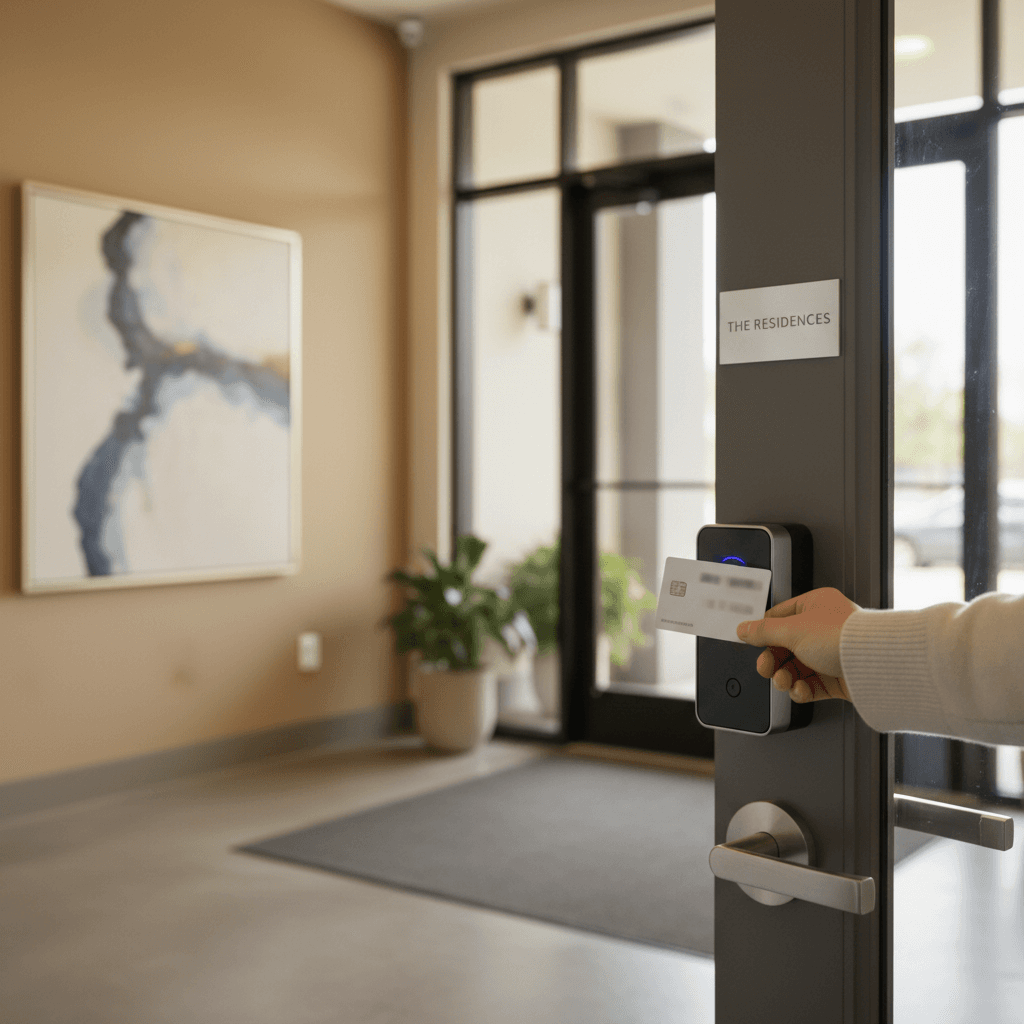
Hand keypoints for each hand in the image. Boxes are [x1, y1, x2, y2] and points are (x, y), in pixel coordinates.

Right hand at [735, 587, 858, 703]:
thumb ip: (763, 631)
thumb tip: (743, 629)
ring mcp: (831, 654)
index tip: (751, 643)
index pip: (779, 616)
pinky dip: (802, 690)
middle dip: (773, 660)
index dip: (764, 631)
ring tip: (784, 681)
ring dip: (785, 677)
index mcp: (815, 606)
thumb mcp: (792, 630)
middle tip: (766, 668)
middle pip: (786, 646)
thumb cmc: (843, 637)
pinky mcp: (838, 678)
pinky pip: (811, 684)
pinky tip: (799, 690)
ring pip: (796, 667)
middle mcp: (824, 628)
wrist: (875, 665)